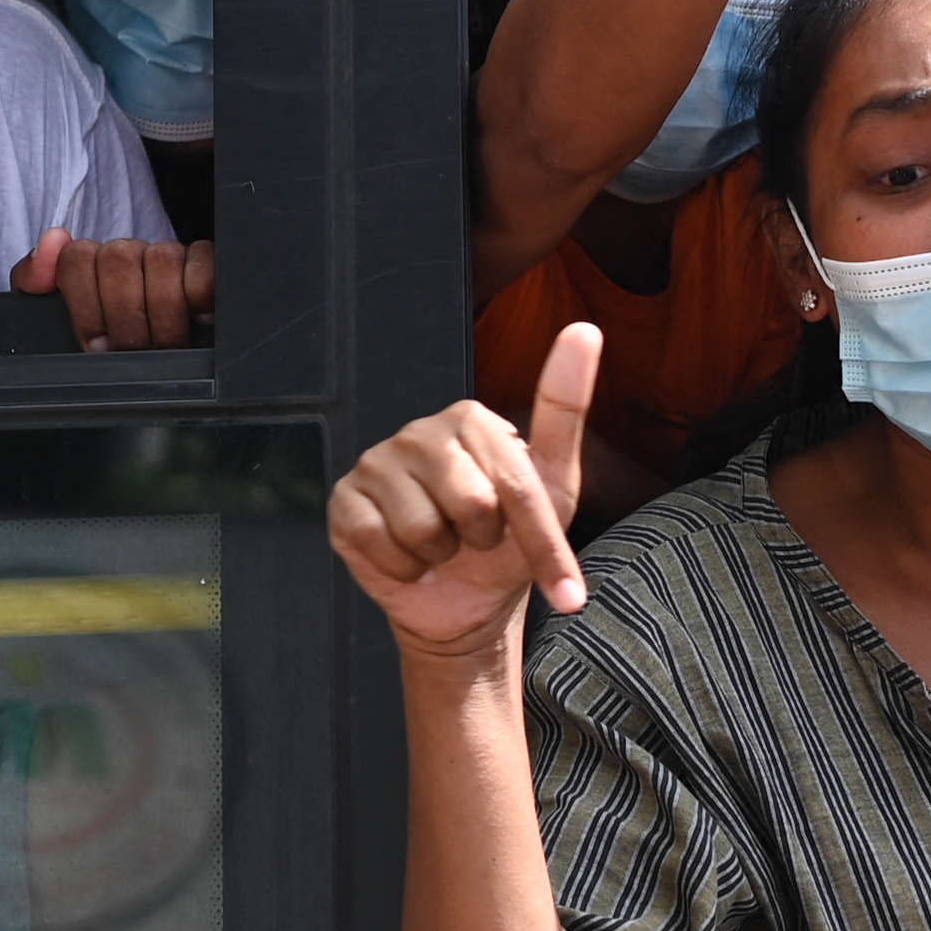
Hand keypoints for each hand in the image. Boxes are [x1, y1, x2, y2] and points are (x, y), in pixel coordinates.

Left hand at [12, 227, 214, 349]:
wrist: (170, 371)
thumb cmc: (111, 351)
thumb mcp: (62, 324)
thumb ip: (36, 282)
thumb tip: (53, 238)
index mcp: (94, 265)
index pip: (78, 255)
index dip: (84, 305)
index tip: (95, 343)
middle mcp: (132, 255)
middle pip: (117, 257)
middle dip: (123, 317)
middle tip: (131, 352)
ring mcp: (172, 256)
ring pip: (161, 260)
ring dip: (162, 316)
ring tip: (164, 347)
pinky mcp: (212, 264)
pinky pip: (204, 265)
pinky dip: (199, 295)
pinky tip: (197, 319)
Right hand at [329, 323, 595, 659]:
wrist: (461, 600)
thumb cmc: (507, 543)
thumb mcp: (554, 486)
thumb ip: (565, 409)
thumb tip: (585, 330)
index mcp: (470, 419)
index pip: (516, 486)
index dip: (543, 545)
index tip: (568, 590)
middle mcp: (419, 432)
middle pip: (472, 505)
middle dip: (483, 540)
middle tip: (476, 540)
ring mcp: (376, 463)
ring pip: (423, 528)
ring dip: (440, 555)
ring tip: (443, 546)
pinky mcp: (345, 500)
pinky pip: (379, 541)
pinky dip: (403, 567)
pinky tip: (409, 557)